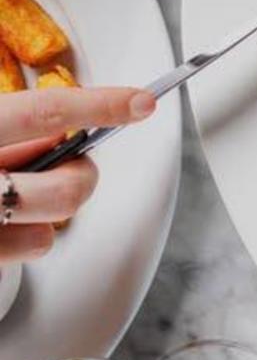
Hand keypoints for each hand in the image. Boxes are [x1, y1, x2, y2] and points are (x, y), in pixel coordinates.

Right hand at [0, 87, 154, 263]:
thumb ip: (11, 131)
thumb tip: (62, 130)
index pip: (42, 114)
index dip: (99, 106)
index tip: (140, 102)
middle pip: (66, 189)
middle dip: (80, 181)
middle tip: (66, 171)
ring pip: (46, 237)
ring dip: (43, 221)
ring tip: (13, 206)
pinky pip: (21, 257)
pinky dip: (17, 244)